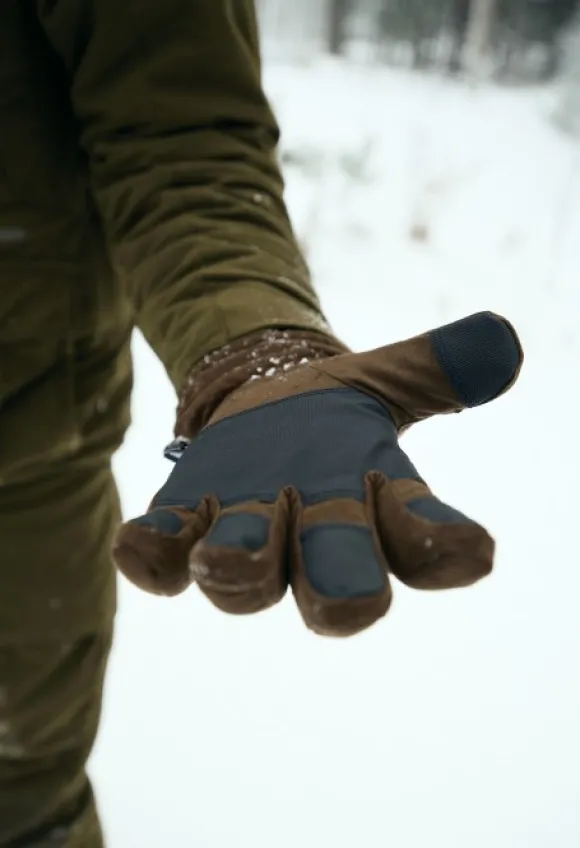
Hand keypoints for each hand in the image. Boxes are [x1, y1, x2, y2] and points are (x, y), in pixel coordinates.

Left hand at [113, 312, 522, 636]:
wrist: (259, 409)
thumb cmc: (331, 409)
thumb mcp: (383, 378)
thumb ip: (436, 365)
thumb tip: (500, 338)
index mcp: (376, 500)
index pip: (422, 539)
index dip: (444, 550)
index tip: (471, 549)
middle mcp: (315, 535)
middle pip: (337, 585)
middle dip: (341, 593)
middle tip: (347, 601)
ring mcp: (247, 533)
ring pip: (247, 581)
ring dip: (238, 571)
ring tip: (218, 556)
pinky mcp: (186, 522)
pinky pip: (166, 556)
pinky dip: (153, 555)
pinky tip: (136, 543)